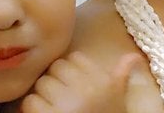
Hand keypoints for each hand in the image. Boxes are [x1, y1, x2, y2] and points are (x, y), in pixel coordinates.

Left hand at [21, 51, 140, 112]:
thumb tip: (134, 56)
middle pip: (57, 67)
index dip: (71, 70)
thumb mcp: (119, 98)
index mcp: (103, 81)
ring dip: (43, 95)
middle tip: (61, 96)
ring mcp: (67, 104)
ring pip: (42, 83)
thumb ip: (122, 74)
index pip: (75, 57)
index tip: (74, 83)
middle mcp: (87, 89)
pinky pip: (30, 101)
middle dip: (56, 80)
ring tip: (52, 106)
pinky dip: (33, 109)